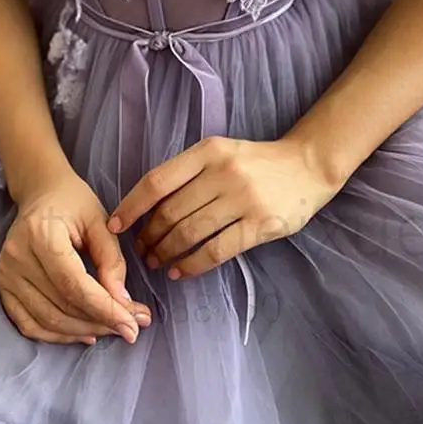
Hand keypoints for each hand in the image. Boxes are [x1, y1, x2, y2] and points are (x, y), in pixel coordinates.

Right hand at [0, 171, 151, 345]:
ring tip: (113, 328)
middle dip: (101, 322)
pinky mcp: (1, 285)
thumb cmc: (73, 203)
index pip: (74, 285)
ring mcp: (5, 273)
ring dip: (84, 331)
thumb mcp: (100, 221)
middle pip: (62, 306)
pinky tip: (84, 332)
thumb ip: (111, 260)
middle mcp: (17, 256)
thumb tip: (122, 302)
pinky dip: (57, 335)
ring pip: (48, 320)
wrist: (41, 192)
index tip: (134, 325)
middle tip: (132, 326)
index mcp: (41, 235)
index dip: (105, 309)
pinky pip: (28, 324)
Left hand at [108, 136, 342, 278]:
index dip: (131, 206)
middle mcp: (222, 172)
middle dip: (149, 236)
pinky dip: (193, 265)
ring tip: (157, 262)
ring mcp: (242, 199)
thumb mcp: (220, 153)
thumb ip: (189, 174)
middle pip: (171, 212)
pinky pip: (217, 250)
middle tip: (141, 251)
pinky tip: (181, 272)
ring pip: (190, 233)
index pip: (157, 181)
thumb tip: (148, 208)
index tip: (115, 225)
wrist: (307, 165)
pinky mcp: (260, 224)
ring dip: (167, 253)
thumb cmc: (255, 162)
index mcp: (207, 151)